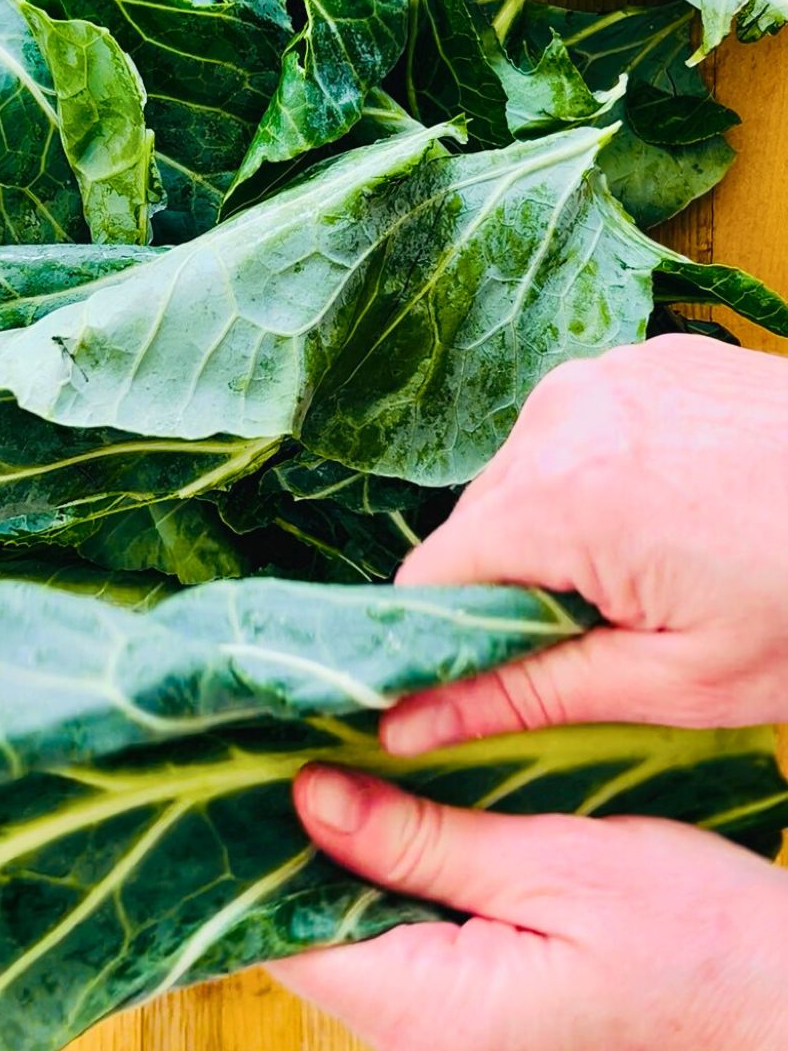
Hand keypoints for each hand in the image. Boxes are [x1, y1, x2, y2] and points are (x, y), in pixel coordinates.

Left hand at [270, 768, 787, 1050]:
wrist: (780, 1005)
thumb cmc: (695, 938)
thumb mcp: (557, 865)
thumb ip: (423, 840)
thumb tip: (307, 795)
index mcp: (434, 1014)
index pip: (287, 934)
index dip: (255, 843)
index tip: (249, 756)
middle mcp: (424, 1043)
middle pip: (310, 932)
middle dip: (294, 837)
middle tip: (289, 733)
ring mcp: (449, 1037)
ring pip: (351, 933)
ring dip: (341, 851)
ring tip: (329, 752)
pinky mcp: (475, 1017)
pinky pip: (397, 943)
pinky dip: (385, 876)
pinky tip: (389, 809)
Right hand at [381, 335, 787, 753]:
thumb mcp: (674, 680)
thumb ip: (522, 696)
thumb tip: (403, 726)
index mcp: (557, 493)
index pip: (429, 577)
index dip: (450, 640)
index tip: (500, 677)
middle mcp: (561, 411)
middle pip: (478, 524)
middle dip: (520, 584)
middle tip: (618, 628)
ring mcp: (605, 373)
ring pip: (527, 477)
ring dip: (563, 529)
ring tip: (665, 564)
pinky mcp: (643, 359)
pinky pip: (579, 432)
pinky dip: (605, 477)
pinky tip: (682, 510)